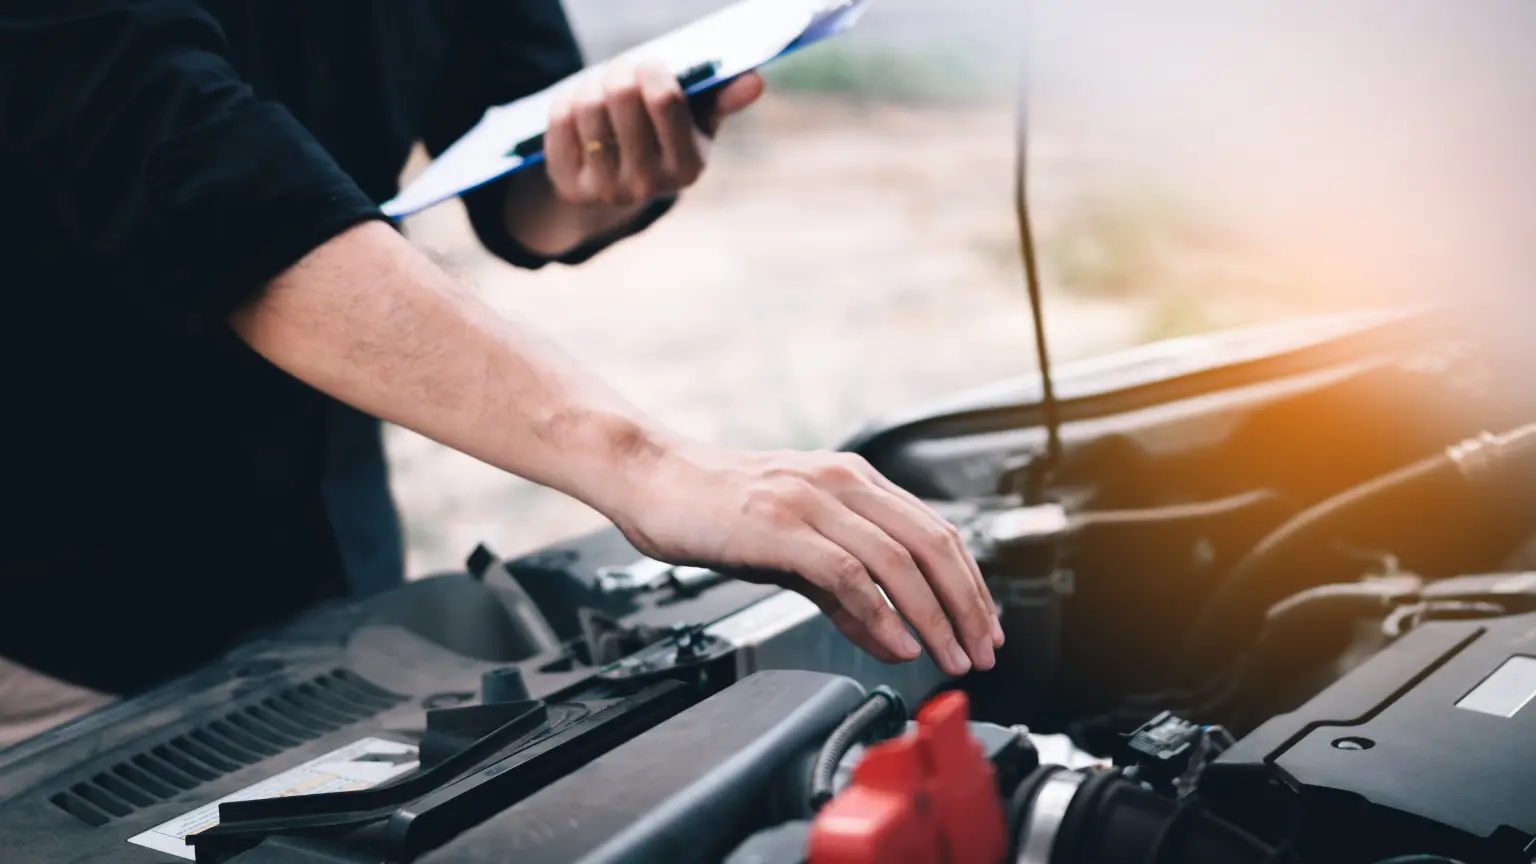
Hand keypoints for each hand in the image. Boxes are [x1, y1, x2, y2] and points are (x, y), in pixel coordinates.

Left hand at [544, 58, 764, 207]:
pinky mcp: (569, 183)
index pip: (665, 99)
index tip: (651, 63)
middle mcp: (647, 184)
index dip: (653, 69)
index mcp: (688, 166)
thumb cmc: (666, 139)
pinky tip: (580, 104)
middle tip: (622, 67)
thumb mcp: (698, 124)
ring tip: (601, 83)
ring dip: (592, 82)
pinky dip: (567, 99)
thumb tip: (755, 80)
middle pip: (622, 96)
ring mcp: (605, 188)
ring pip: (588, 104)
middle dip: (620, 69)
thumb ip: (723, 99)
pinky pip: (560, 120)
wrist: (620, 186)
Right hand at [612, 442, 1004, 675]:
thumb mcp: (795, 553)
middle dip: (966, 605)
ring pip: (898, 559)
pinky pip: (848, 572)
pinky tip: (897, 643)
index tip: (985, 628)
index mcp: (854, 480)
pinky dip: (880, 612)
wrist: (651, 478)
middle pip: (932, 544)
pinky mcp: (780, 525)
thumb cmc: (717, 511)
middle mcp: (841, 482)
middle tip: (980, 652)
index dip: (970, 584)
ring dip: (934, 616)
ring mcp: (811, 500)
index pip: (936, 531)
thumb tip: (898, 639)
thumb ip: (848, 597)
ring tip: (948, 657)